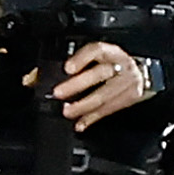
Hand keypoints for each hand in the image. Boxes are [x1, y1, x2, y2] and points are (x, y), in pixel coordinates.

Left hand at [24, 41, 148, 132]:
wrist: (142, 71)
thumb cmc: (109, 65)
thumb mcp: (92, 59)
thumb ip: (64, 67)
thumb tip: (31, 80)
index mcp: (109, 51)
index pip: (97, 50)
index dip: (82, 58)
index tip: (68, 68)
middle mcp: (120, 64)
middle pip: (99, 74)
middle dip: (77, 85)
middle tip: (59, 94)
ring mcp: (127, 81)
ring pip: (104, 95)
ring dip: (83, 106)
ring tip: (68, 112)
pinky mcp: (130, 97)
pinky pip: (109, 110)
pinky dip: (92, 118)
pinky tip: (80, 124)